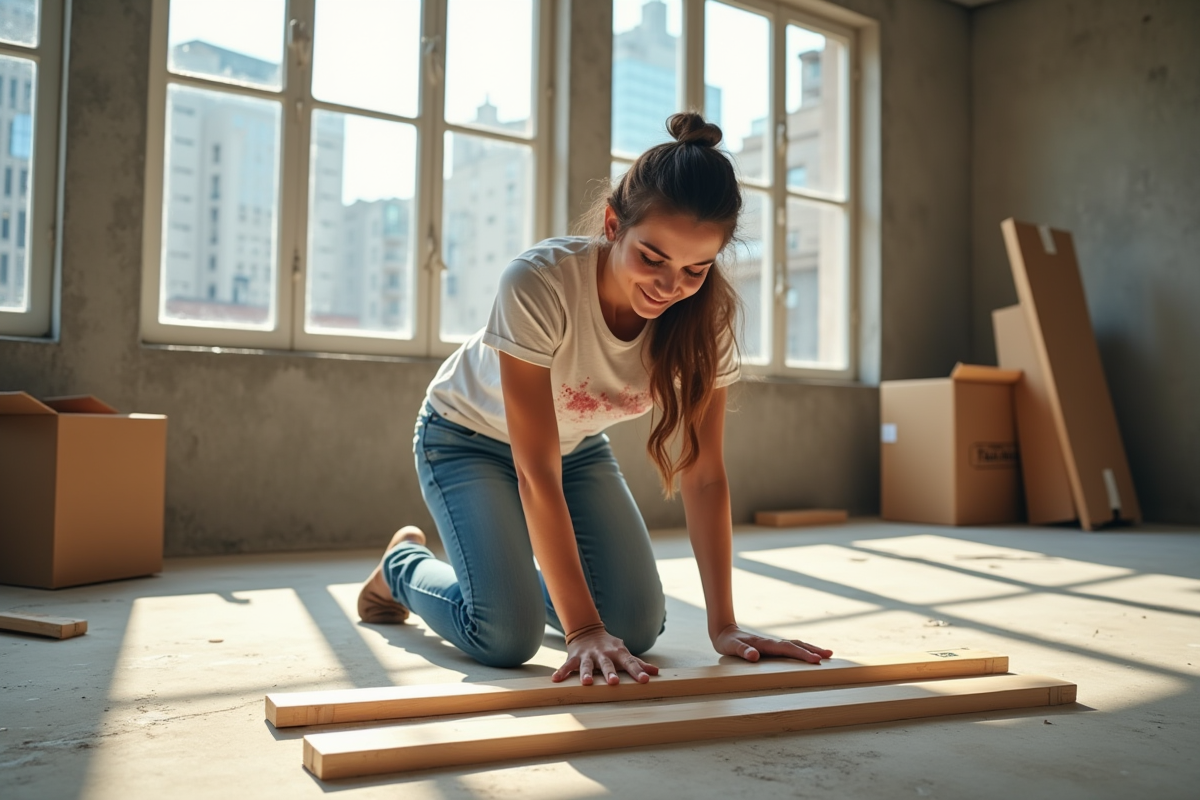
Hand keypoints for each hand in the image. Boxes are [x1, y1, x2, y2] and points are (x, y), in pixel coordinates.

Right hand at [551, 626, 659, 684]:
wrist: (587, 631)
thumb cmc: (609, 647)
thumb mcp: (623, 653)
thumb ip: (638, 663)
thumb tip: (656, 672)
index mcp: (617, 653)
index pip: (630, 663)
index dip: (638, 671)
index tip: (645, 680)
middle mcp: (603, 654)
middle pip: (607, 664)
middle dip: (610, 673)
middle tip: (614, 682)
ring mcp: (588, 656)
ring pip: (587, 665)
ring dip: (586, 673)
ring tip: (587, 682)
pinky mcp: (574, 658)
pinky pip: (567, 666)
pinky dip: (561, 672)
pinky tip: (556, 679)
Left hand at [713, 624, 832, 663]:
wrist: (724, 632)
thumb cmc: (728, 642)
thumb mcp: (731, 647)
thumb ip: (743, 651)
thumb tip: (755, 656)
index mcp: (766, 644)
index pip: (788, 649)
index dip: (802, 655)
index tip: (816, 660)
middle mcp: (772, 642)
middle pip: (796, 645)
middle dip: (813, 650)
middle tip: (830, 655)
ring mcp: (773, 644)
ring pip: (796, 645)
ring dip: (811, 649)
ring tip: (827, 654)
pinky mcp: (772, 647)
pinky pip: (791, 648)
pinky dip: (803, 650)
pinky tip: (809, 654)